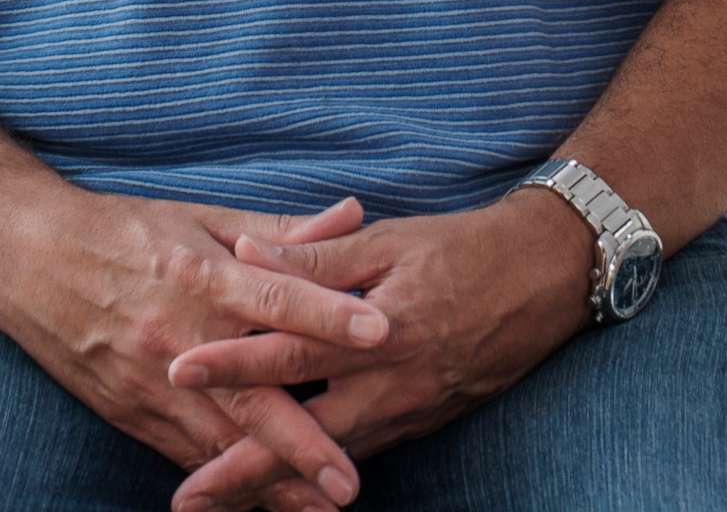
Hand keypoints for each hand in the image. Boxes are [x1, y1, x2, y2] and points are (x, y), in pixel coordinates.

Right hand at [0, 190, 389, 511]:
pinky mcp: (129, 411)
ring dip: (267, 479)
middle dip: (302, 441)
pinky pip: (182, 453)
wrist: (27, 257)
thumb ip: (283, 232)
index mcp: (203, 276)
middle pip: (249, 394)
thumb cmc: (127, 231)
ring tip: (316, 506)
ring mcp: (151, 381)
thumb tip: (355, 214)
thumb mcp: (205, 218)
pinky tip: (255, 502)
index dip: (328, 315)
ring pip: (217, 440)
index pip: (275, 298)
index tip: (381, 334)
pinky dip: (220, 482)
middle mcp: (179, 336)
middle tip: (349, 480)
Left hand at [163, 195, 601, 510]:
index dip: (233, 364)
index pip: (291, 351)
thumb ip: (317, 252)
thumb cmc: (467, 247)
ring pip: (333, 456)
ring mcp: (412, 411)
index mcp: (380, 330)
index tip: (176, 374)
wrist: (550, 274)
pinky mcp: (426, 421)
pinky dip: (322, 470)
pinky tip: (291, 484)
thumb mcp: (391, 240)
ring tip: (222, 499)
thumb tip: (246, 250)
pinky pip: (364, 452)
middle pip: (305, 436)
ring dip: (277, 482)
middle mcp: (394, 383)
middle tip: (187, 498)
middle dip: (243, 471)